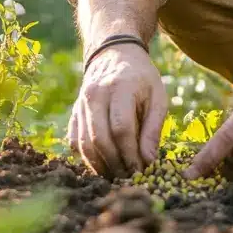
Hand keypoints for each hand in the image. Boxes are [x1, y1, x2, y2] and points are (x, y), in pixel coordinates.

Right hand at [66, 43, 166, 178]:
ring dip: (100, 165)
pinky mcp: (74, 112)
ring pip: (85, 143)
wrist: (113, 54)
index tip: (142, 170)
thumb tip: (149, 161)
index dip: (131, 154)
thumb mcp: (158, 97)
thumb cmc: (142, 78)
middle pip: (100, 139)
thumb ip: (153, 128)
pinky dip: (87, 158)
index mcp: (120, 87)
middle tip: (129, 177)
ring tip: (117, 176)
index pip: (121, 129)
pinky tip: (103, 165)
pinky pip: (75, 141)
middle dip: (115, 164)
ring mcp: (81, 103)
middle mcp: (95, 95)